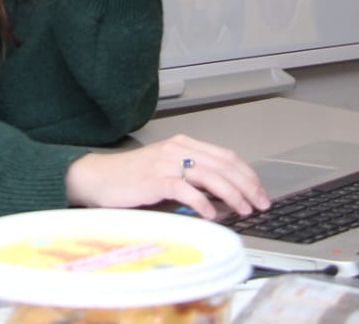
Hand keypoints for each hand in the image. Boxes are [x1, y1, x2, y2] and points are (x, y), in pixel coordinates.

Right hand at [64, 134, 269, 218]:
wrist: (98, 177)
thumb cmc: (131, 177)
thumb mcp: (167, 170)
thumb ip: (192, 177)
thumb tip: (223, 195)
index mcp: (183, 144)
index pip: (226, 156)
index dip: (247, 174)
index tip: (260, 191)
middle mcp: (177, 150)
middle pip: (223, 165)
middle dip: (247, 185)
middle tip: (260, 203)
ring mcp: (165, 163)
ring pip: (209, 175)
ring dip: (231, 194)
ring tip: (243, 209)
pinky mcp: (154, 179)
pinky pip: (185, 189)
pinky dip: (202, 202)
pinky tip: (211, 214)